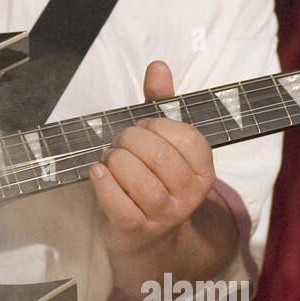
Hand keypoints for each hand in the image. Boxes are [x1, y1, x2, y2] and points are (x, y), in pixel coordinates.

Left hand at [89, 60, 215, 258]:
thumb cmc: (152, 176)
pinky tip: (96, 171)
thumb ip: (161, 103)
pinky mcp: (138, 228)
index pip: (187, 138)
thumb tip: (158, 67)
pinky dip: (103, 183)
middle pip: (159, 157)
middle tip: (119, 141)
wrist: (146, 234)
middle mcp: (189, 195)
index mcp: (203, 170)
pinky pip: (119, 204)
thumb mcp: (162, 140)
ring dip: (116, 161)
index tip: (143, 126)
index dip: (158, 126)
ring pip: (139, 180)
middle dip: (131, 141)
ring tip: (109, 158)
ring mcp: (165, 215)